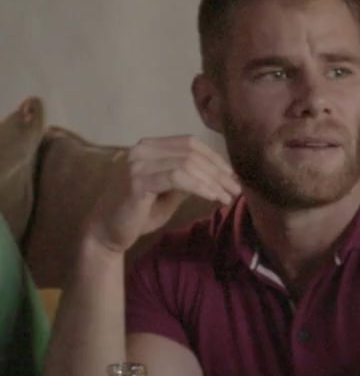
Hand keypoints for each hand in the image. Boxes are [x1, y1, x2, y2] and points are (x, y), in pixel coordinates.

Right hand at [86, 136, 239, 253]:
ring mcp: (137, 164)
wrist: (107, 232)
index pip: (189, 143)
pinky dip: (199, 186)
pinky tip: (212, 197)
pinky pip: (177, 177)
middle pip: (191, 152)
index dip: (215, 157)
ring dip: (213, 181)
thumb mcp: (170, 191)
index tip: (232, 175)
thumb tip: (220, 174)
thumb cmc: (139, 213)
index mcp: (149, 147)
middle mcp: (141, 150)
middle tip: (236, 189)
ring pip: (187, 163)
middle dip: (219, 171)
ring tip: (227, 197)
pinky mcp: (137, 181)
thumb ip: (189, 178)